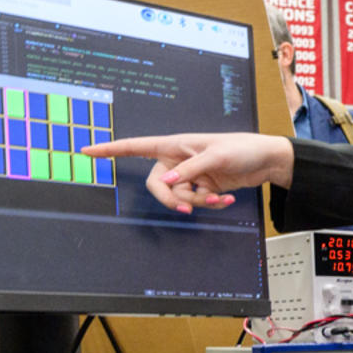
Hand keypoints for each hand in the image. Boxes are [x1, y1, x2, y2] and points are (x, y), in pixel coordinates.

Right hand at [83, 132, 293, 212]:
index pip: (136, 146)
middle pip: (157, 186)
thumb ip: (190, 170)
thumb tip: (167, 184)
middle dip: (174, 200)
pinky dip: (210, 205)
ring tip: (220, 199)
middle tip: (191, 206)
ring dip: (199, 203)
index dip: (111, 149)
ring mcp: (189, 176)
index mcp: (174, 145)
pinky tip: (227, 201)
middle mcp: (177, 161)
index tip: (87, 151)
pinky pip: (195, 203)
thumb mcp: (216, 156)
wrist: (265, 161)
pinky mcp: (201, 188)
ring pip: (179, 199)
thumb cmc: (241, 148)